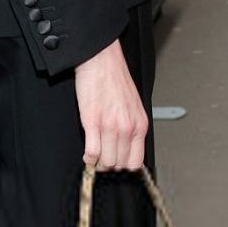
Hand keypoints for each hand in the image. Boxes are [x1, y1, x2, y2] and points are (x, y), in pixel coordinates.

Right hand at [73, 39, 147, 171]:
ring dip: (98, 162)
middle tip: (102, 158)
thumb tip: (126, 146)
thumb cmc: (115, 79)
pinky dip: (88, 157)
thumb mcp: (133, 106)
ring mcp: (110, 126)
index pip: (136, 161)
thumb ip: (132, 127)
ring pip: (106, 161)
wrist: (101, 60)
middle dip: (109, 165)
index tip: (116, 162)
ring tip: (94, 155)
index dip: (124, 165)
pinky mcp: (93, 121)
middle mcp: (128, 128)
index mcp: (140, 125)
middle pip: (119, 164)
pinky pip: (92, 152)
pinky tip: (87, 153)